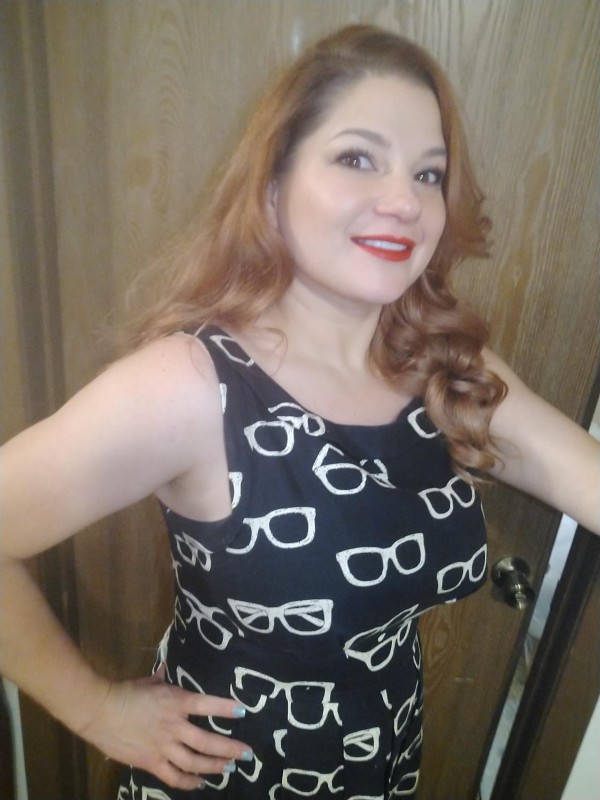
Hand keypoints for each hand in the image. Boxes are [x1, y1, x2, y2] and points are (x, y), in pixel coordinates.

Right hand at [80, 669, 251, 789]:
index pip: (207, 704)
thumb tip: (170, 667)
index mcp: (176, 702)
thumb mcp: (151, 681)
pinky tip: (200, 783)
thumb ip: (165, 677)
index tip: (242, 712)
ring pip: (195, 762)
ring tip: (229, 768)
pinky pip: (174, 776)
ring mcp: (163, 747)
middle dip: (230, 749)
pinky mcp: (151, 762)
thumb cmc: (127, 692)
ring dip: (215, 767)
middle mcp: (174, 726)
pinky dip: (189, 782)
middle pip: (207, 742)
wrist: (100, 711)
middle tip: (247, 753)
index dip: (225, 708)